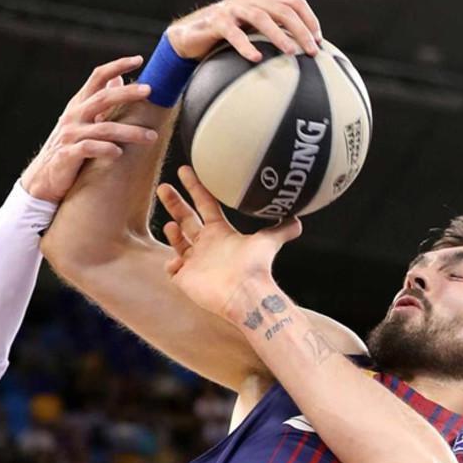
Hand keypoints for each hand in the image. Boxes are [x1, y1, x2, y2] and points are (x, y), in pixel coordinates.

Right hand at [20, 55, 156, 201]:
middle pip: (103, 98)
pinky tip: (119, 154)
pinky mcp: (67, 155)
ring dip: (130, 132)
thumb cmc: (70, 146)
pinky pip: (88, 149)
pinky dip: (105, 150)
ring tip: (152, 137)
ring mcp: (70, 135)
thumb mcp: (82, 120)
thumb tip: (117, 79)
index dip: (117, 66)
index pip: (97, 77)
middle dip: (127, 93)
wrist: (44, 178)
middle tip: (150, 90)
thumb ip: (98, 101)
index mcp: (79, 104)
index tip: (139, 59)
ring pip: (104, 128)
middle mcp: (74, 116)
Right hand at [157, 165, 301, 318]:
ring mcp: (195, 262)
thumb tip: (299, 219)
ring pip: (178, 242)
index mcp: (221, 233)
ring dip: (173, 233)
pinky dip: (171, 265)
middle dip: (174, 203)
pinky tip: (176, 263)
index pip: (206, 204)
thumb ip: (281, 230)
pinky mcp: (186, 279)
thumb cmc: (254, 267)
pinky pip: (173, 270)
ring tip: (172, 226)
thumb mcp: (268, 242)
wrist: (245, 293)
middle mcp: (207, 245)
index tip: (186, 169)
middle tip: (163, 187)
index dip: (196, 187)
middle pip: (187, 219)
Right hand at [166, 0, 321, 61]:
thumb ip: (274, 37)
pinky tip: (255, 59)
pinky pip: (233, 33)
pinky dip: (245, 46)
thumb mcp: (253, 34)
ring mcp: (232, 9)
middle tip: (312, 51)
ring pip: (260, 17)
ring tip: (290, 53)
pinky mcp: (215, 22)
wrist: (189, 37)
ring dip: (279, 35)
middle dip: (301, 30)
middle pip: (282, 10)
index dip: (310, 19)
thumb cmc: (227, 38)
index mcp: (262, 1)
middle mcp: (249, 0)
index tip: (320, 40)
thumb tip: (303, 58)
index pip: (294, 3)